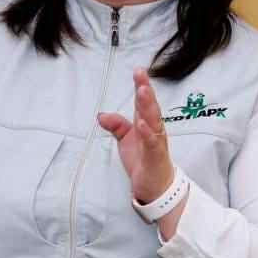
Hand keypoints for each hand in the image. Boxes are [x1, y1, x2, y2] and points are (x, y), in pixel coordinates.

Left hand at [97, 68, 174, 203]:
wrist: (155, 186)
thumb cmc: (143, 159)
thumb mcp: (125, 139)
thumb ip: (116, 125)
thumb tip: (101, 115)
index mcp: (146, 123)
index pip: (143, 101)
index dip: (141, 85)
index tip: (138, 70)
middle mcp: (154, 129)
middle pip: (149, 106)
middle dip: (145, 90)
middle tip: (141, 75)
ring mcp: (156, 142)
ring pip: (153, 120)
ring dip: (148, 105)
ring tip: (143, 91)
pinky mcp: (155, 156)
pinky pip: (152, 143)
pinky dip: (147, 133)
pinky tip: (141, 124)